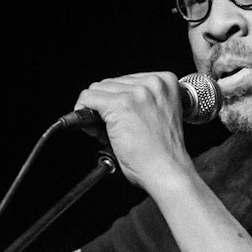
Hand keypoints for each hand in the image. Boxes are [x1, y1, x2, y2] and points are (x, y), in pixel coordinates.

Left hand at [71, 72, 191, 191]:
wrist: (167, 171)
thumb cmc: (163, 152)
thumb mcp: (158, 114)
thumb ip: (139, 101)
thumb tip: (107, 99)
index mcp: (165, 81)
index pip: (126, 80)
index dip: (117, 99)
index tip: (119, 117)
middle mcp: (152, 83)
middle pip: (110, 83)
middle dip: (105, 105)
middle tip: (111, 129)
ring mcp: (136, 93)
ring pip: (97, 90)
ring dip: (96, 110)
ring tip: (107, 132)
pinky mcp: (119, 105)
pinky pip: (88, 99)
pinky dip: (83, 113)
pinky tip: (93, 129)